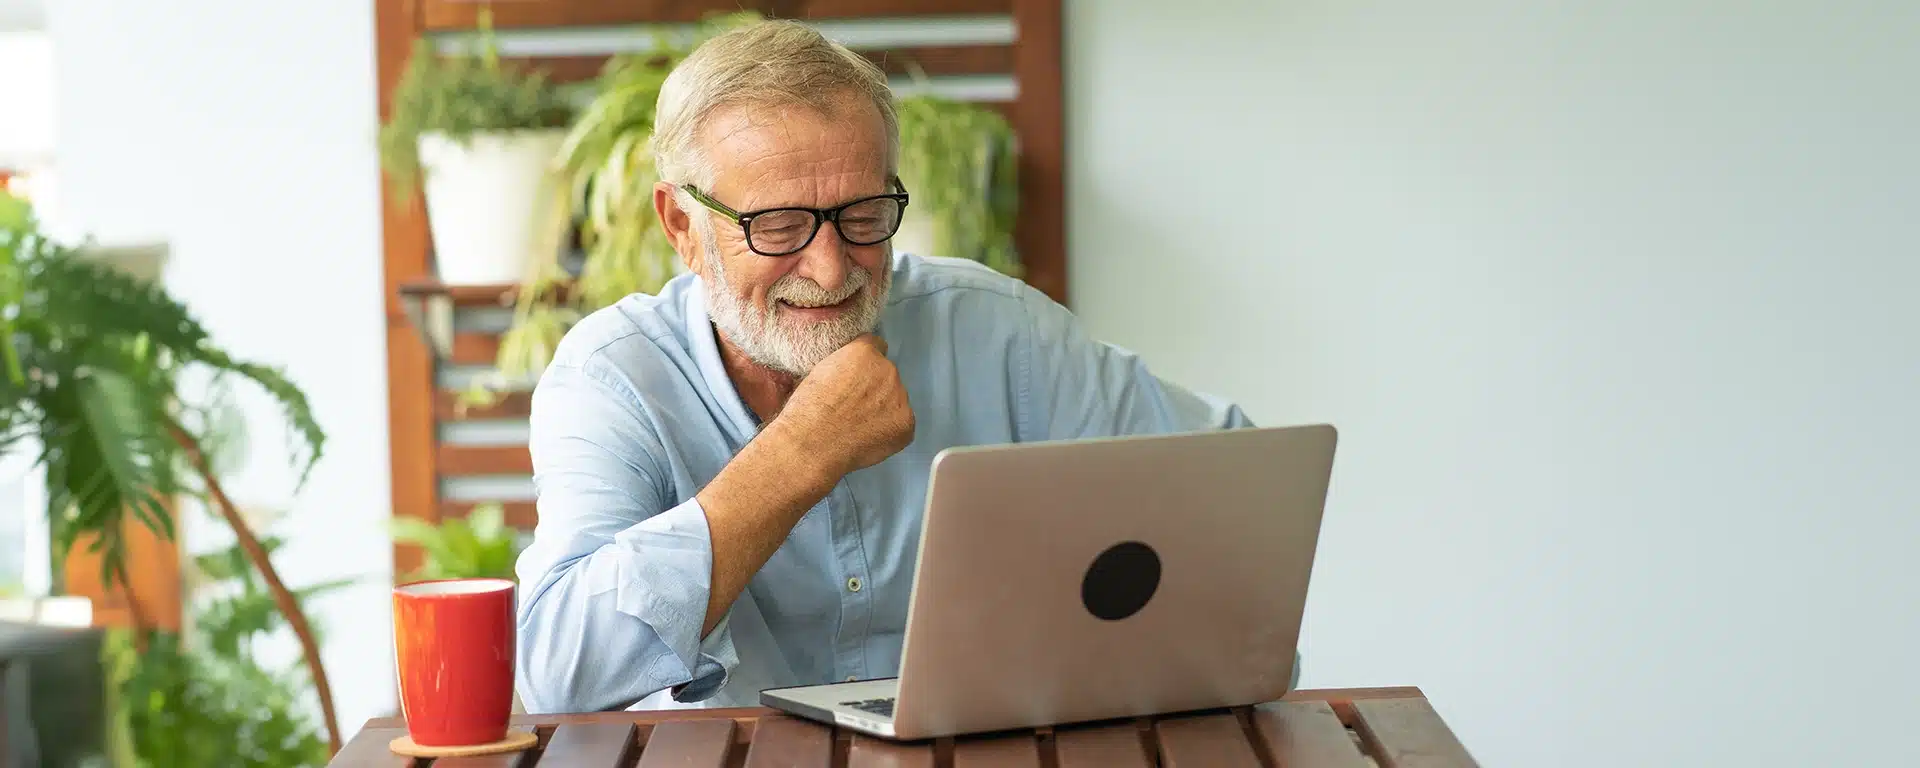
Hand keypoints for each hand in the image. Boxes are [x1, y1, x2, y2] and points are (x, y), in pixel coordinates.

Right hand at [774, 334, 914, 478]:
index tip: (855, 375)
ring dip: (883, 408)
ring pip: (895, 399)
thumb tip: (844, 375)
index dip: (864, 362)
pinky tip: (868, 439)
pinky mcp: (907, 424)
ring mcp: (901, 398)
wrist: (812, 443)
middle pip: (887, 374)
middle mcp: (888, 370)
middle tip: (853, 407)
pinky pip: (901, 424)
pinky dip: (889, 431)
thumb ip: (840, 366)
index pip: (875, 345)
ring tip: (859, 426)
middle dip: (874, 387)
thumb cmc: (805, 409)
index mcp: (864, 352)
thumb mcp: (816, 371)